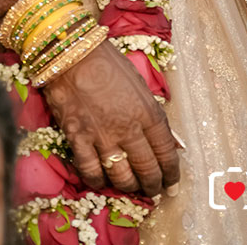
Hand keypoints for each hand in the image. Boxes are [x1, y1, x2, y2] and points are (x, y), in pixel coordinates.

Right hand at [43, 39, 179, 197]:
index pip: (166, 151)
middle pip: (147, 168)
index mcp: (147, 111)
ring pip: (122, 176)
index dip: (171, 171)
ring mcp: (102, 137)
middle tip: (156, 191)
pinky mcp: (79, 140)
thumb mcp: (139, 85)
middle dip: (154, 184)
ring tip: (133, 189)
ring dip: (130, 187)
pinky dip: (99, 181)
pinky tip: (103, 181)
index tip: (172, 182)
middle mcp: (128, 128)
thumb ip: (150, 112)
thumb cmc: (109, 64)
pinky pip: (91, 172)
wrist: (73, 55)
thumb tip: (164, 138)